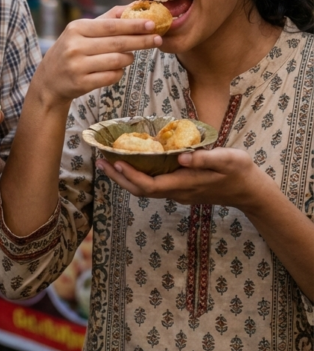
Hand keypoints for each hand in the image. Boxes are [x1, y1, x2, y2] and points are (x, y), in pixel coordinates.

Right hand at [37, 7, 162, 105]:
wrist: (49, 79)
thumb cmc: (72, 49)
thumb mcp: (82, 30)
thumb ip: (108, 18)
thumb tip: (134, 6)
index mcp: (77, 28)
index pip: (111, 25)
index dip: (133, 25)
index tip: (152, 23)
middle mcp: (75, 46)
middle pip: (117, 43)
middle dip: (141, 41)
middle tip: (158, 38)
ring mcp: (78, 66)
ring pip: (117, 61)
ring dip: (129, 58)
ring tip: (131, 56)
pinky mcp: (82, 83)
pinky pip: (111, 77)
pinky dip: (119, 72)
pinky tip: (117, 68)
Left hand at [98, 146, 266, 211]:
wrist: (250, 191)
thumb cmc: (239, 172)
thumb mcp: (227, 160)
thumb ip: (204, 159)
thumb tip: (181, 157)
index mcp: (184, 184)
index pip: (150, 185)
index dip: (130, 176)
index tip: (115, 162)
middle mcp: (177, 192)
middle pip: (140, 190)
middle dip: (119, 177)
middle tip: (100, 161)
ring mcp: (178, 192)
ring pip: (145, 189)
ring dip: (125, 177)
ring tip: (108, 162)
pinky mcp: (181, 188)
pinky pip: (153, 185)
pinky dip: (138, 175)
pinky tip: (133, 163)